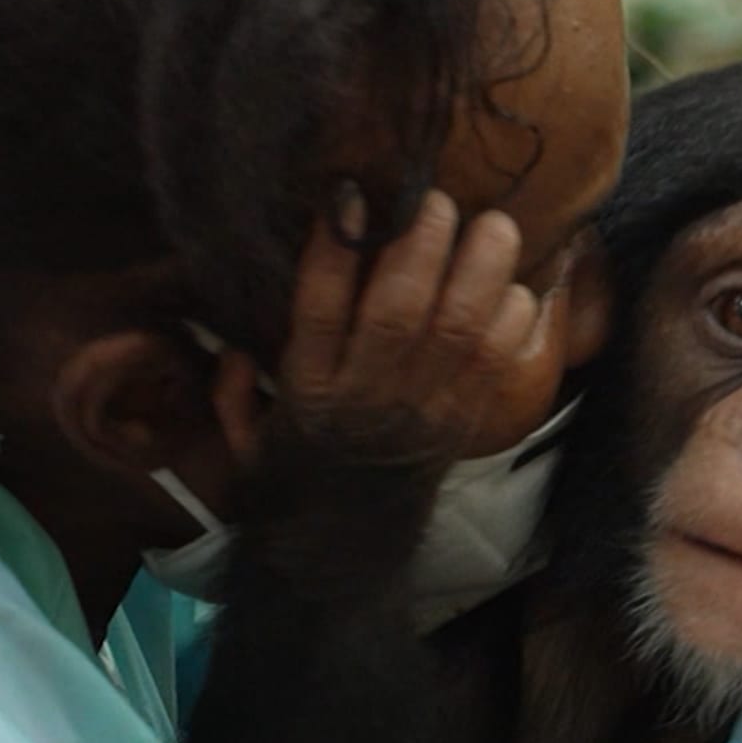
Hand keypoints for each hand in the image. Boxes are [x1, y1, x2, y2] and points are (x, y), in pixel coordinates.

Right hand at [215, 186, 539, 608]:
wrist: (347, 548)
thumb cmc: (295, 475)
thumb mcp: (242, 440)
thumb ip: (230, 390)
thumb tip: (225, 346)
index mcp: (308, 391)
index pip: (317, 310)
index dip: (336, 250)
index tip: (352, 194)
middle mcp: (366, 396)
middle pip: (398, 311)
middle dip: (423, 246)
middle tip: (441, 200)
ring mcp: (422, 409)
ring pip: (458, 330)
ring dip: (481, 271)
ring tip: (494, 225)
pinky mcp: (464, 422)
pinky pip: (496, 363)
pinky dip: (512, 320)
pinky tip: (515, 285)